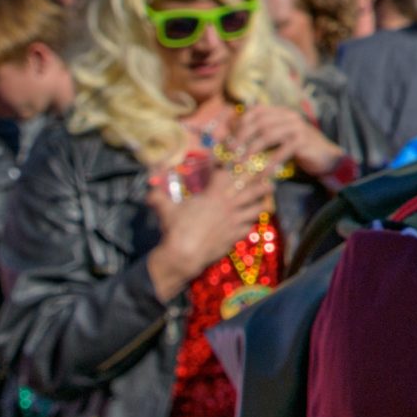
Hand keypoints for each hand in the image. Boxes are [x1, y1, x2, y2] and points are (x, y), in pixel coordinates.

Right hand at [144, 163, 273, 300]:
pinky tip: (251, 222)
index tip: (240, 161)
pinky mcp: (235, 236)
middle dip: (261, 182)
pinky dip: (251, 223)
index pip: (227, 175)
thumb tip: (148, 191)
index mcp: (213, 195)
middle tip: (269, 178)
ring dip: (262, 202)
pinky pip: (249, 227)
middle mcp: (228, 205)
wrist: (183, 255)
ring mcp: (234, 221)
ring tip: (267, 199)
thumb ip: (158, 198)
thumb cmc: (175, 229)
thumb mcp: (166, 210)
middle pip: (251, 189)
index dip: (233, 166)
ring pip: (256, 208)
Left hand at [231, 101, 348, 180]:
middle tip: (231, 155)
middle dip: (241, 138)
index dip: (240, 124)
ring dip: (251, 150)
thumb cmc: (297, 150)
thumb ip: (258, 136)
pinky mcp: (303, 141)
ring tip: (241, 165)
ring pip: (268, 135)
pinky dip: (269, 164)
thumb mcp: (277, 140)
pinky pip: (281, 152)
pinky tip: (261, 175)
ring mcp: (298, 127)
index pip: (255, 111)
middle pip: (259, 122)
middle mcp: (289, 116)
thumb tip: (230, 137)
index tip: (229, 141)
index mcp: (281, 112)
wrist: (326, 158)